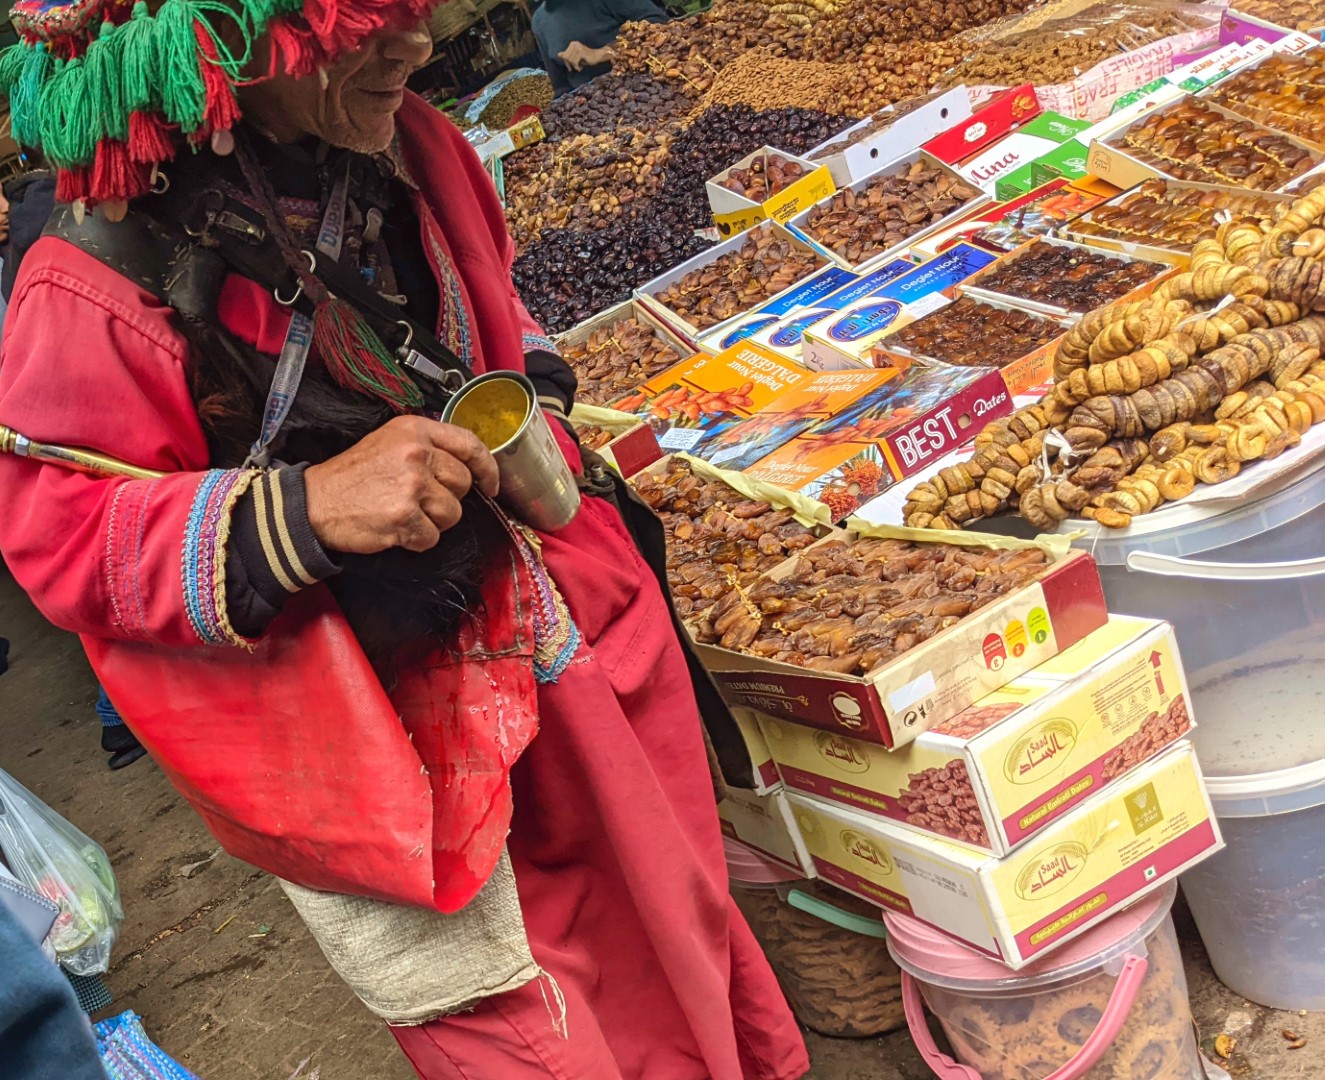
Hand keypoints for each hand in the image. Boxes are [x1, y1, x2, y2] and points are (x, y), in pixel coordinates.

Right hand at [304, 416, 499, 554]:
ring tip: (404, 514)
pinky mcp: (404, 516)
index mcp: (416, 430)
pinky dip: (417, 540)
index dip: (487, 468)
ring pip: (452, 514)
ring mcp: (411, 484)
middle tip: (419, 501)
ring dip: (433, 522)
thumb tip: (466, 467)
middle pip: (463, 484)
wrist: (315, 502)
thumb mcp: (390, 442)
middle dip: (448, 499)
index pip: (470, 445)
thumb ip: (428, 447)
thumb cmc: (353, 476)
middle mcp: (417, 453)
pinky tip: (396, 529)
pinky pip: (432, 538)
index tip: (490, 484)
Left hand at [557, 41, 609, 70]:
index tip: (570, 67)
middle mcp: (574, 44)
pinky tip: (580, 68)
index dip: (566, 62)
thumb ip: (567, 55)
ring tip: (579, 67)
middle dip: (569, 64)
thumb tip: (558, 54)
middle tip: (575, 68)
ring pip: (570, 60)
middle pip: (566, 57)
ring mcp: (578, 47)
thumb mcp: (575, 57)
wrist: (596, 57)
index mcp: (572, 44)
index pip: (564, 55)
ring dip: (574, 66)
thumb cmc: (586, 57)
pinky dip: (577, 67)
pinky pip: (574, 62)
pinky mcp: (581, 52)